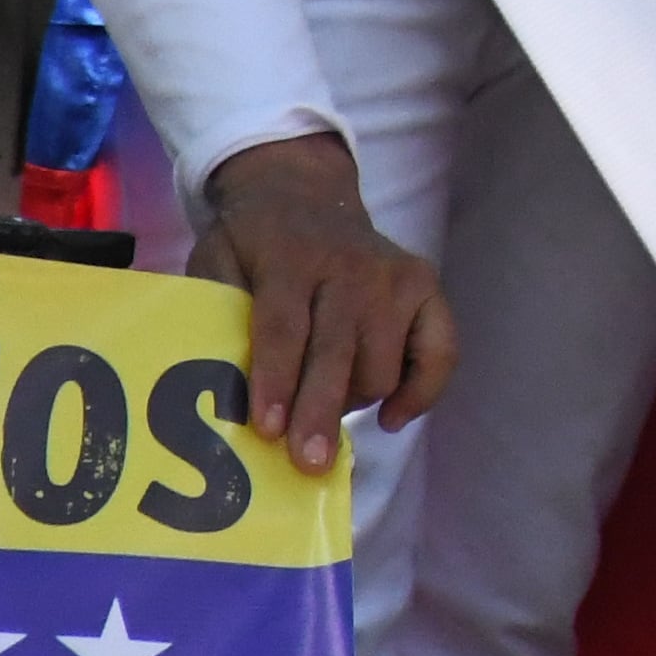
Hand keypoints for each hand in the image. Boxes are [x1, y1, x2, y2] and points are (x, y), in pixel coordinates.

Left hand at [192, 134, 451, 473]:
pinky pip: (440, 352)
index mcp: (290, 258)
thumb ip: (219, 317)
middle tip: (308, 464)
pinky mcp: (425, 285)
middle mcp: (350, 265)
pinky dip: (421, 392)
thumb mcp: (216, 263)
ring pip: (381, 365)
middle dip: (321, 411)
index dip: (275, 380)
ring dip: (351, 401)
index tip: (268, 430)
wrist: (302, 192)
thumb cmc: (251, 246)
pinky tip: (391, 418)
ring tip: (321, 405)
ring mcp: (394, 275)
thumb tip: (219, 396)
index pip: (284, 326)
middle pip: (337, 352)